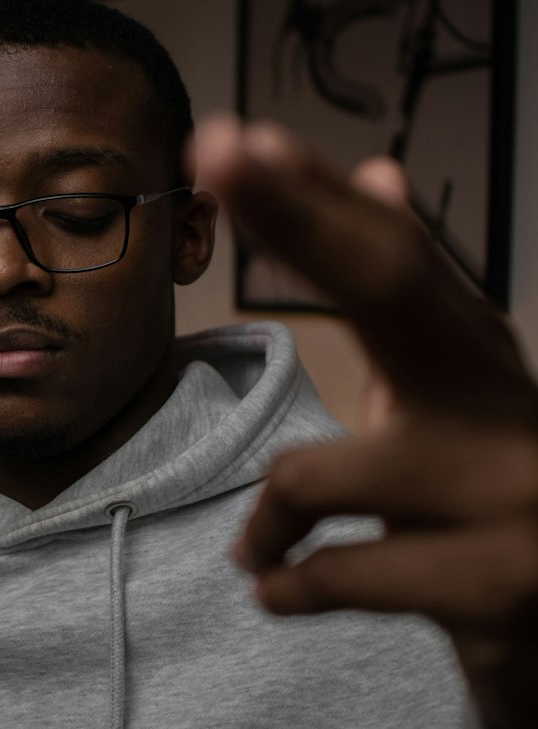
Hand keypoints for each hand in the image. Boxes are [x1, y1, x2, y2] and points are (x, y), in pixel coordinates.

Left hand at [194, 114, 537, 728]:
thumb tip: (377, 166)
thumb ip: (408, 298)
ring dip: (266, 523)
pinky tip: (280, 589)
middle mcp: (507, 403)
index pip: (395, 254)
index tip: (238, 138)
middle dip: (298, 216)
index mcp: (481, 354)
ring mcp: (512, 498)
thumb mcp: (451, 395)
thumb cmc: (486, 498)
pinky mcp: (495, 590)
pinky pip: (335, 575)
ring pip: (316, 475)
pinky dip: (285, 584)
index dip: (316, 193)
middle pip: (392, 288)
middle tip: (219, 154)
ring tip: (263, 546)